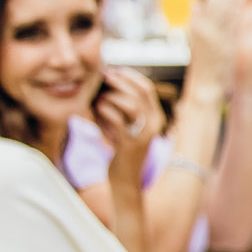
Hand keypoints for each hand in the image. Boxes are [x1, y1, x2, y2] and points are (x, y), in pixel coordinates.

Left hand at [92, 65, 163, 182]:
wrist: (126, 181)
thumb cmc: (123, 153)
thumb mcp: (127, 129)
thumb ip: (122, 112)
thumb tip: (105, 90)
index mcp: (155, 118)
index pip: (147, 89)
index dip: (130, 76)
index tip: (113, 70)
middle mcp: (153, 124)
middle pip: (140, 92)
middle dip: (120, 80)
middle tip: (103, 75)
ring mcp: (143, 134)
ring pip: (131, 105)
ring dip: (112, 96)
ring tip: (98, 96)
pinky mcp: (129, 144)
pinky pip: (117, 121)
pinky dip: (105, 111)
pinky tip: (96, 108)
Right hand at [185, 0, 251, 95]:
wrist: (205, 89)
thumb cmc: (206, 65)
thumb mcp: (200, 40)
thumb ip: (199, 21)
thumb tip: (195, 5)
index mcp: (201, 26)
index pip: (212, 0)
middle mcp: (204, 29)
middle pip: (216, 1)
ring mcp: (212, 36)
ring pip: (221, 8)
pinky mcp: (220, 45)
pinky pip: (227, 23)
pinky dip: (232, 9)